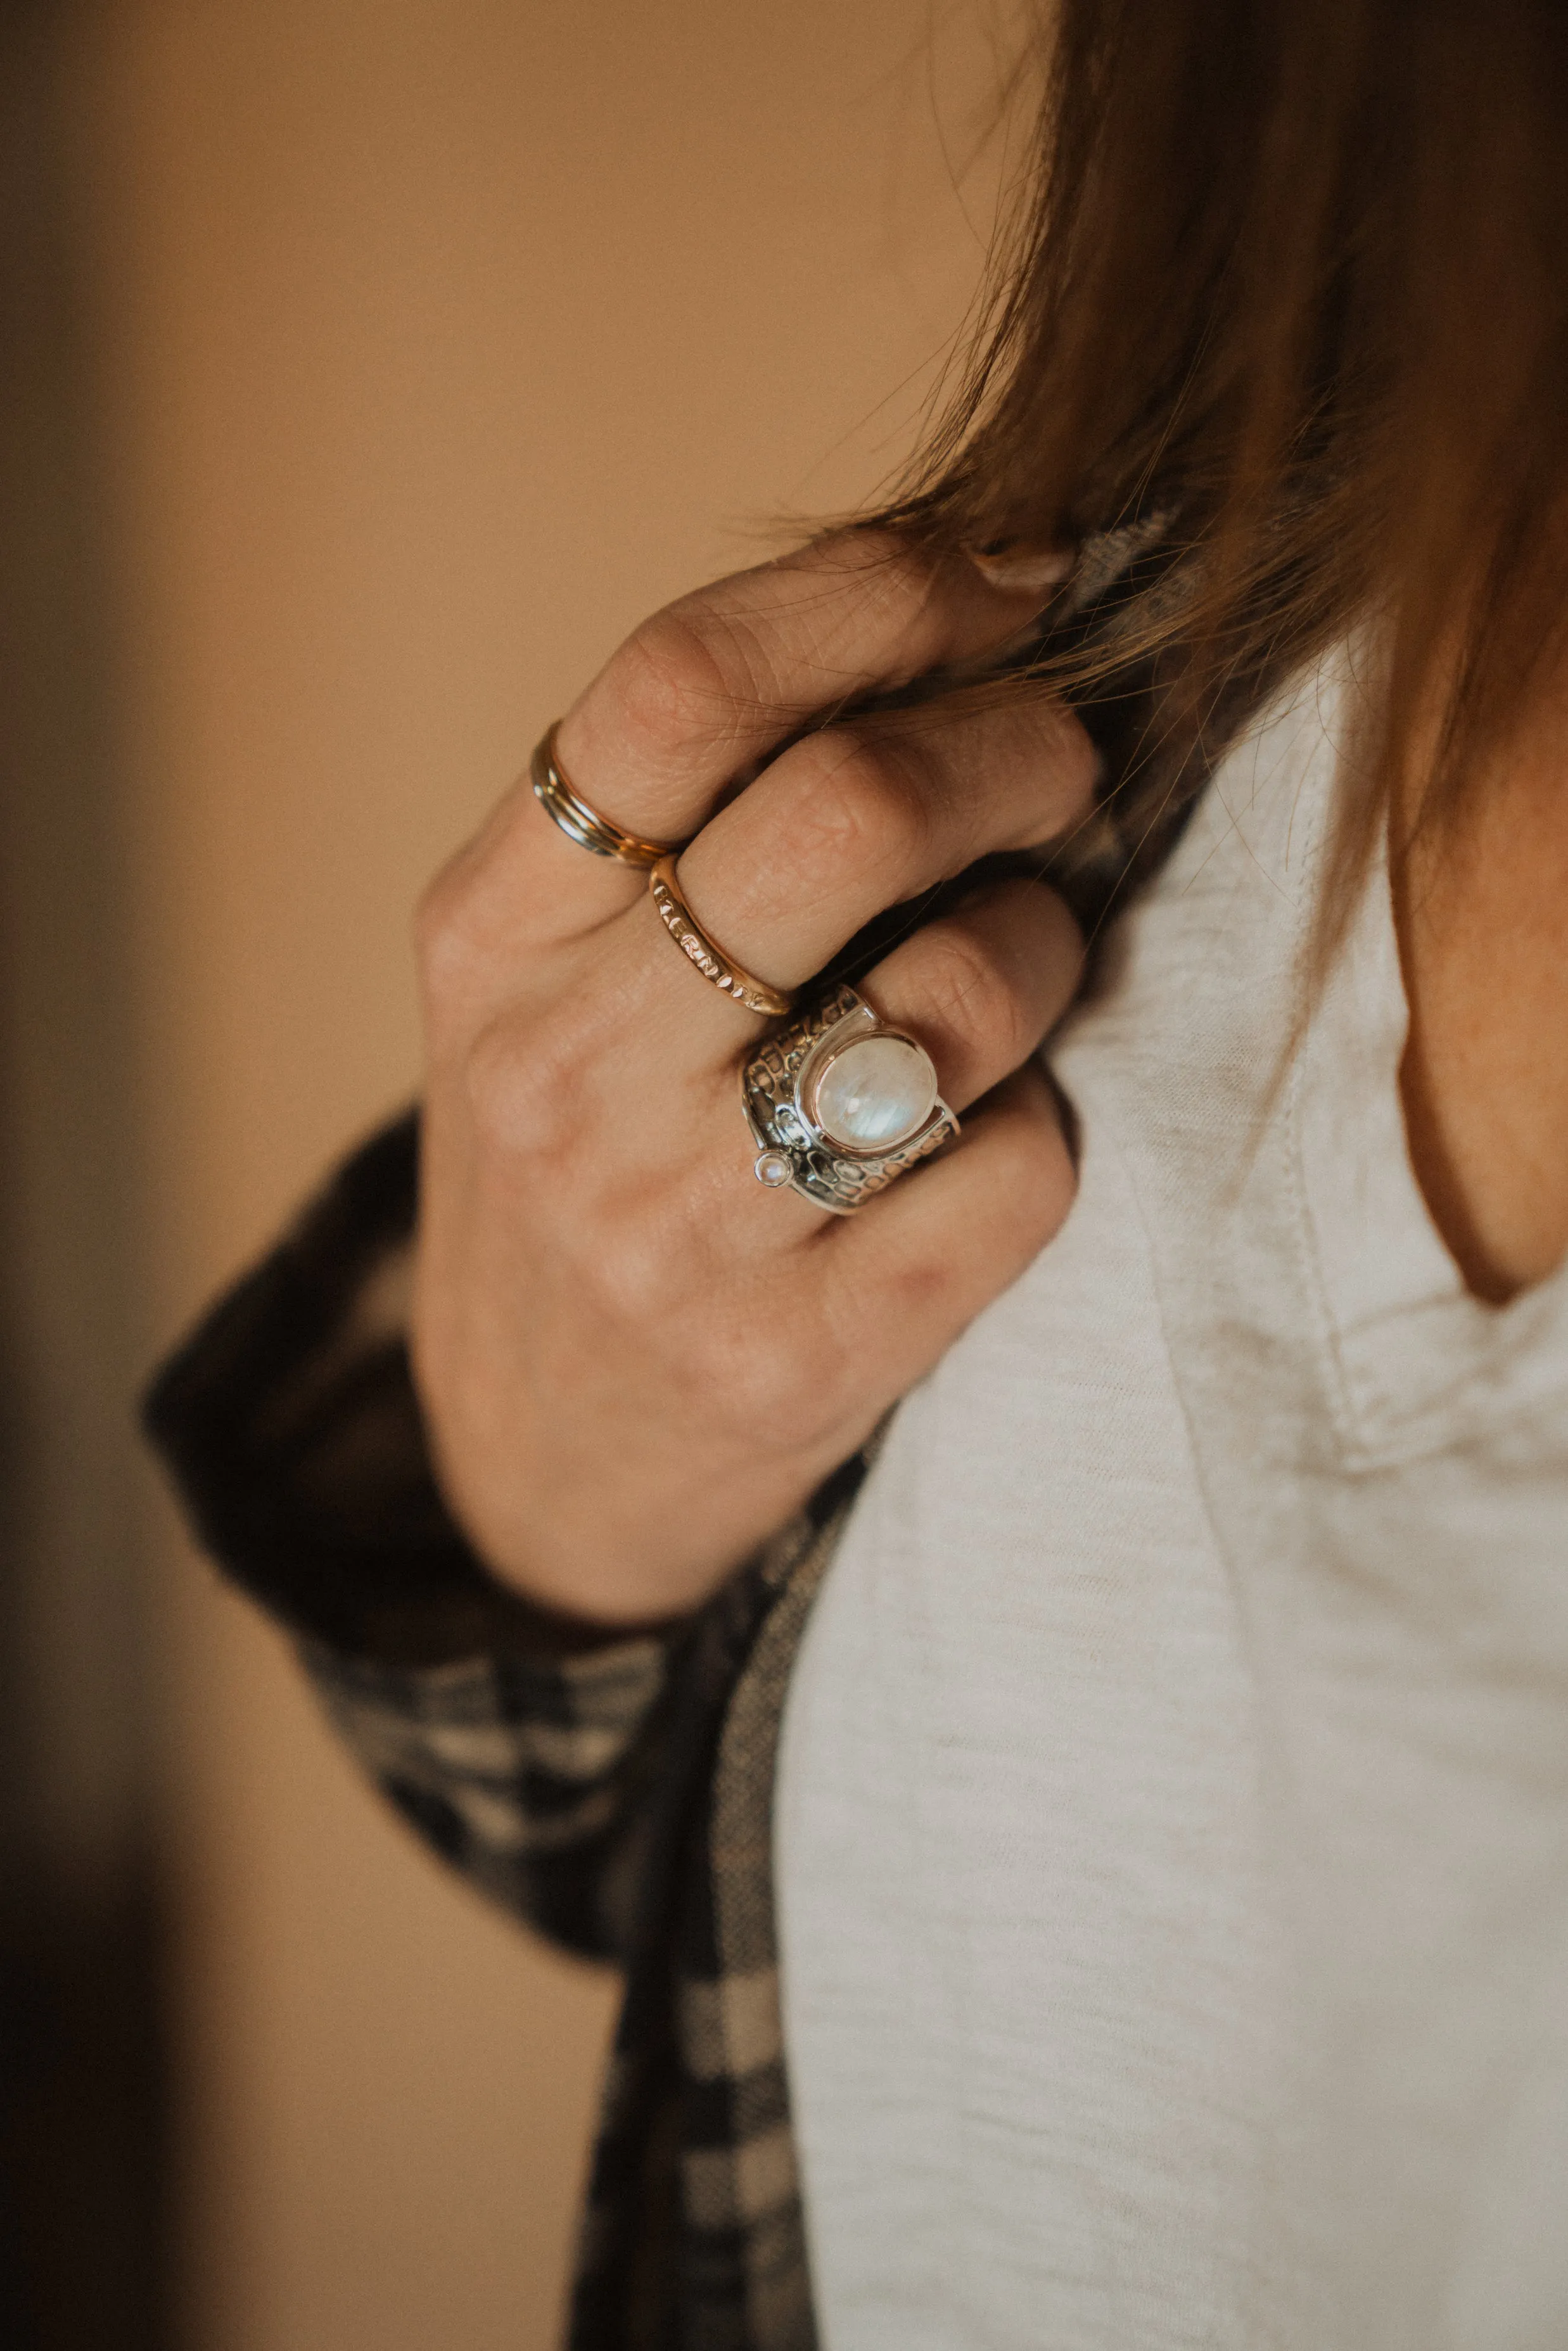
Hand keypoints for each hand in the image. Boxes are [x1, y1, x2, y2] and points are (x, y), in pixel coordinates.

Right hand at [411, 534, 1094, 1622]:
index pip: (679, 687)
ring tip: (1023, 956)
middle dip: (1018, 746)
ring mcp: (679, 1228)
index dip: (877, 592)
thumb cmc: (577, 1161)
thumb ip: (683, 817)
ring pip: (967, 993)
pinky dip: (1045, 1120)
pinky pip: (1021, 1169)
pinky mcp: (804, 1357)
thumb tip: (959, 611)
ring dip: (1047, 940)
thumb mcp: (545, 976)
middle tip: (1065, 760)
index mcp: (487, 939)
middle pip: (848, 812)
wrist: (538, 1458)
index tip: (1006, 581)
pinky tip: (987, 1130)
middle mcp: (564, 1074)